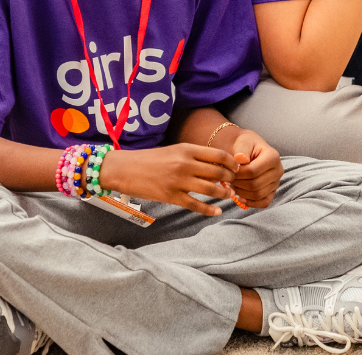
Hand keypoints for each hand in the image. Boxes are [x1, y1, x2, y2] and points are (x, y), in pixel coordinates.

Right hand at [99, 143, 238, 215]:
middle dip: (230, 179)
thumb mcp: (173, 150)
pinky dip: (210, 210)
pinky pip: (196, 205)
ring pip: (211, 190)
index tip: (236, 169)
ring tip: (229, 195)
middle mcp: (185, 164)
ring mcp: (178, 181)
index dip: (232, 163)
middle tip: (234, 183)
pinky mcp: (171, 196)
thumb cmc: (149, 159)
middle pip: (218, 172)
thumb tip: (215, 165)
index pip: (218, 155)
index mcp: (186, 149)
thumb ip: (193, 156)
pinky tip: (217, 212)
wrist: (125, 169)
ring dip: (224, 194)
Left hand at [228, 130, 282, 207]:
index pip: (253, 171)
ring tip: (233, 185)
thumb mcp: (242, 143)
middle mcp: (278, 170)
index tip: (229, 171)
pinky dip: (251, 203)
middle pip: (255, 185)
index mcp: (273, 156)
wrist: (250, 149)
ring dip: (242, 192)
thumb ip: (241, 150)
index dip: (238, 174)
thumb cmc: (245, 145)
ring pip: (258, 195)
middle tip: (228, 179)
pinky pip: (264, 202)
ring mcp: (277, 182)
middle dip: (238, 184)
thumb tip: (240, 159)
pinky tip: (240, 197)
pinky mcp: (273, 191)